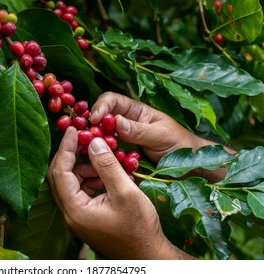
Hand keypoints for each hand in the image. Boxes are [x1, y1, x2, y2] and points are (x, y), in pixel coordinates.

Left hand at [47, 126, 192, 258]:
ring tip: (102, 159)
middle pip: (59, 177)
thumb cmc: (140, 227)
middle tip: (84, 138)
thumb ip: (107, 165)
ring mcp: (75, 218)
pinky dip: (88, 179)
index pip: (60, 172)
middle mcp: (69, 215)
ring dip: (82, 168)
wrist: (147, 255)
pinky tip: (105, 175)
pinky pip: (79, 192)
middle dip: (71, 155)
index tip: (74, 130)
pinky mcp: (84, 218)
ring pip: (69, 184)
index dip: (66, 148)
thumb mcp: (125, 192)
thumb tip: (93, 141)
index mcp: (75, 210)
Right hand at [90, 92, 208, 162]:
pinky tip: (100, 163)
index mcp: (136, 111)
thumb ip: (140, 130)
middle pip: (101, 118)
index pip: (112, 100)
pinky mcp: (122, 157)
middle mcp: (126, 124)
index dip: (101, 107)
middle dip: (92, 126)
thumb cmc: (180, 145)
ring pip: (101, 137)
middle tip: (88, 138)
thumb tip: (116, 122)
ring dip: (95, 143)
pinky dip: (102, 157)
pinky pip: (107, 155)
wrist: (191, 167)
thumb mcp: (161, 135)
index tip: (95, 120)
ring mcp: (122, 142)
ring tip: (92, 151)